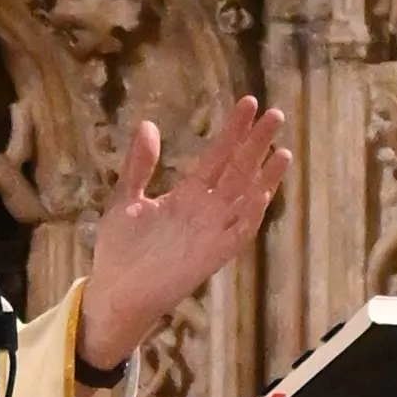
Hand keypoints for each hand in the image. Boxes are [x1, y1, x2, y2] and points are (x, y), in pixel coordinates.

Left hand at [79, 98, 291, 372]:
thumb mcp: (126, 199)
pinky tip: (263, 193)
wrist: (115, 293)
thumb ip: (140, 165)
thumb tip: (149, 125)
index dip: (233, 131)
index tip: (248, 103)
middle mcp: (205, 211)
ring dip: (263, 176)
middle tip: (275, 113)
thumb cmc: (120, 251)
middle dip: (256, 143)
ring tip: (280, 149)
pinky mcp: (212, 256)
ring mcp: (211, 233)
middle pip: (238, 170)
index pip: (218, 156)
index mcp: (188, 195)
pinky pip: (239, 233)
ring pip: (245, 198)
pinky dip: (252, 214)